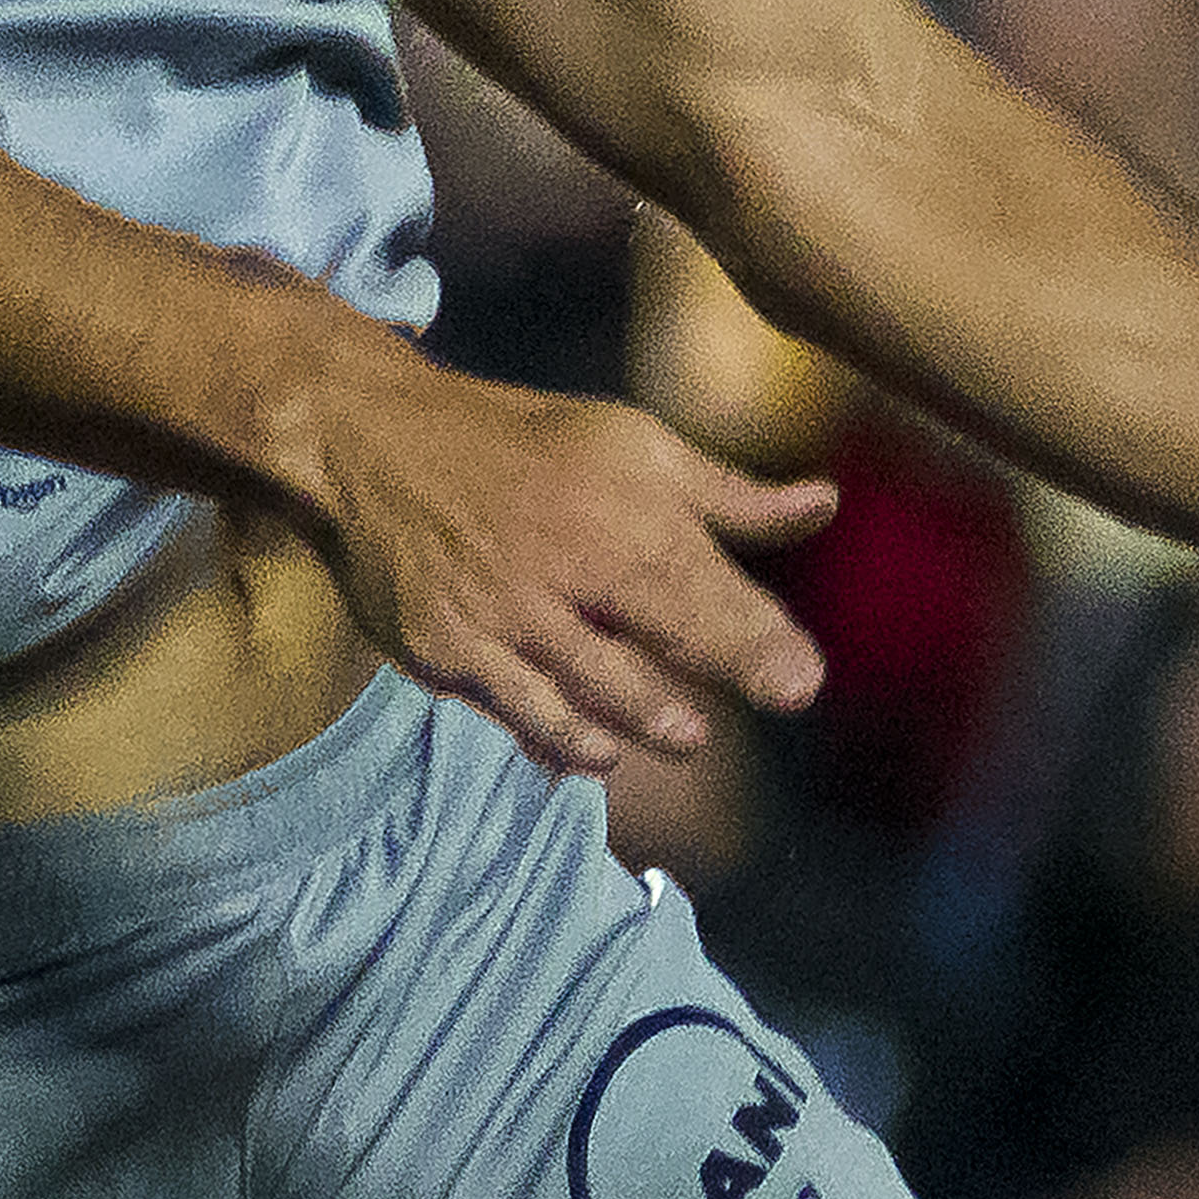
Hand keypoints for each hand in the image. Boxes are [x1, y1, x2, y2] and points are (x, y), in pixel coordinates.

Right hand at [307, 366, 835, 776]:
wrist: (373, 441)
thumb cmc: (522, 444)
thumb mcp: (630, 444)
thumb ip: (727, 494)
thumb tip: (826, 504)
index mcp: (610, 507)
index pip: (700, 585)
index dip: (756, 638)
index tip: (806, 682)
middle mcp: (557, 564)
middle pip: (653, 636)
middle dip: (724, 671)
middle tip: (787, 700)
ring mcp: (496, 614)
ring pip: (584, 687)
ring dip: (644, 718)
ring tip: (687, 736)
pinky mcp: (443, 649)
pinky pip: (511, 710)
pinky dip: (555, 740)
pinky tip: (592, 757)